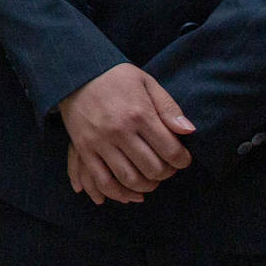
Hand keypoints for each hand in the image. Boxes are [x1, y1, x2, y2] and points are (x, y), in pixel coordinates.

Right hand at [58, 64, 193, 203]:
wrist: (76, 72)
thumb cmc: (116, 77)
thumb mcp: (147, 82)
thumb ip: (169, 108)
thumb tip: (189, 132)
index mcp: (139, 113)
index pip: (171, 151)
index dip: (182, 160)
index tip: (182, 158)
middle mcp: (120, 130)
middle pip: (153, 169)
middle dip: (166, 173)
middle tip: (167, 167)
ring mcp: (100, 142)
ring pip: (130, 179)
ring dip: (146, 186)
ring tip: (150, 178)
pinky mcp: (84, 149)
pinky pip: (103, 181)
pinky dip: (119, 193)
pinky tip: (129, 191)